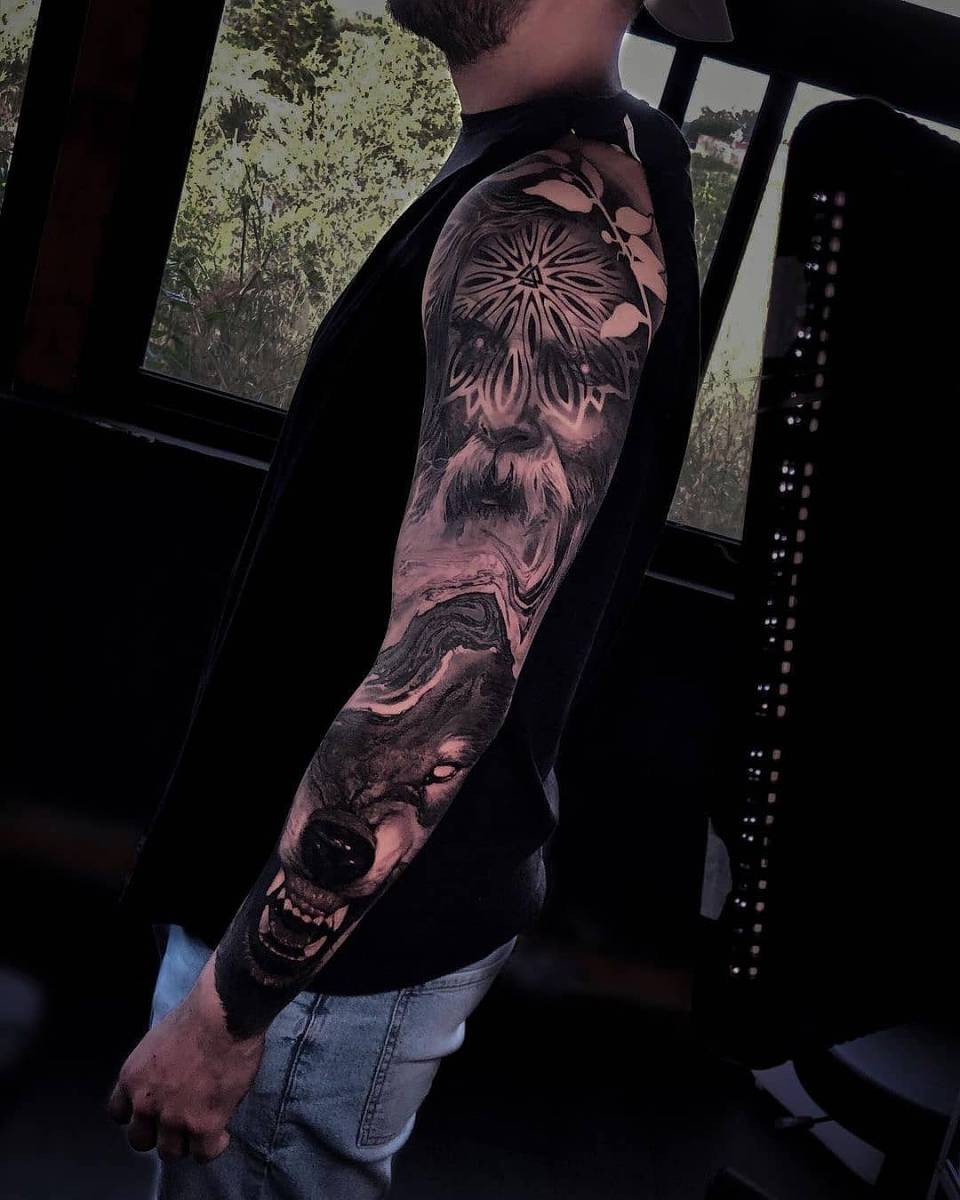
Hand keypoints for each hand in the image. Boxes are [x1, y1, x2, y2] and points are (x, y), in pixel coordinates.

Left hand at [107, 959, 265, 1163]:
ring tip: (204, 1128)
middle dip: (159, 1133)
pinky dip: (213, 1146)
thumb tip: (168, 1075)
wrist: (223, 1014)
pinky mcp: (203, 1125)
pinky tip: (222, 1133)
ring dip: (187, 1141)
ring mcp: (174, 1118)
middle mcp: (146, 1103)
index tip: (153, 1110)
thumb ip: (156, 1067)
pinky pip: (203, 1153)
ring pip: (171, 1152)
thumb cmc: (198, 1014)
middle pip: (141, 1140)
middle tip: (180, 1122)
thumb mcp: (159, 1039)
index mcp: (132, 1078)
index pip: (119, 1114)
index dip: (138, 1114)